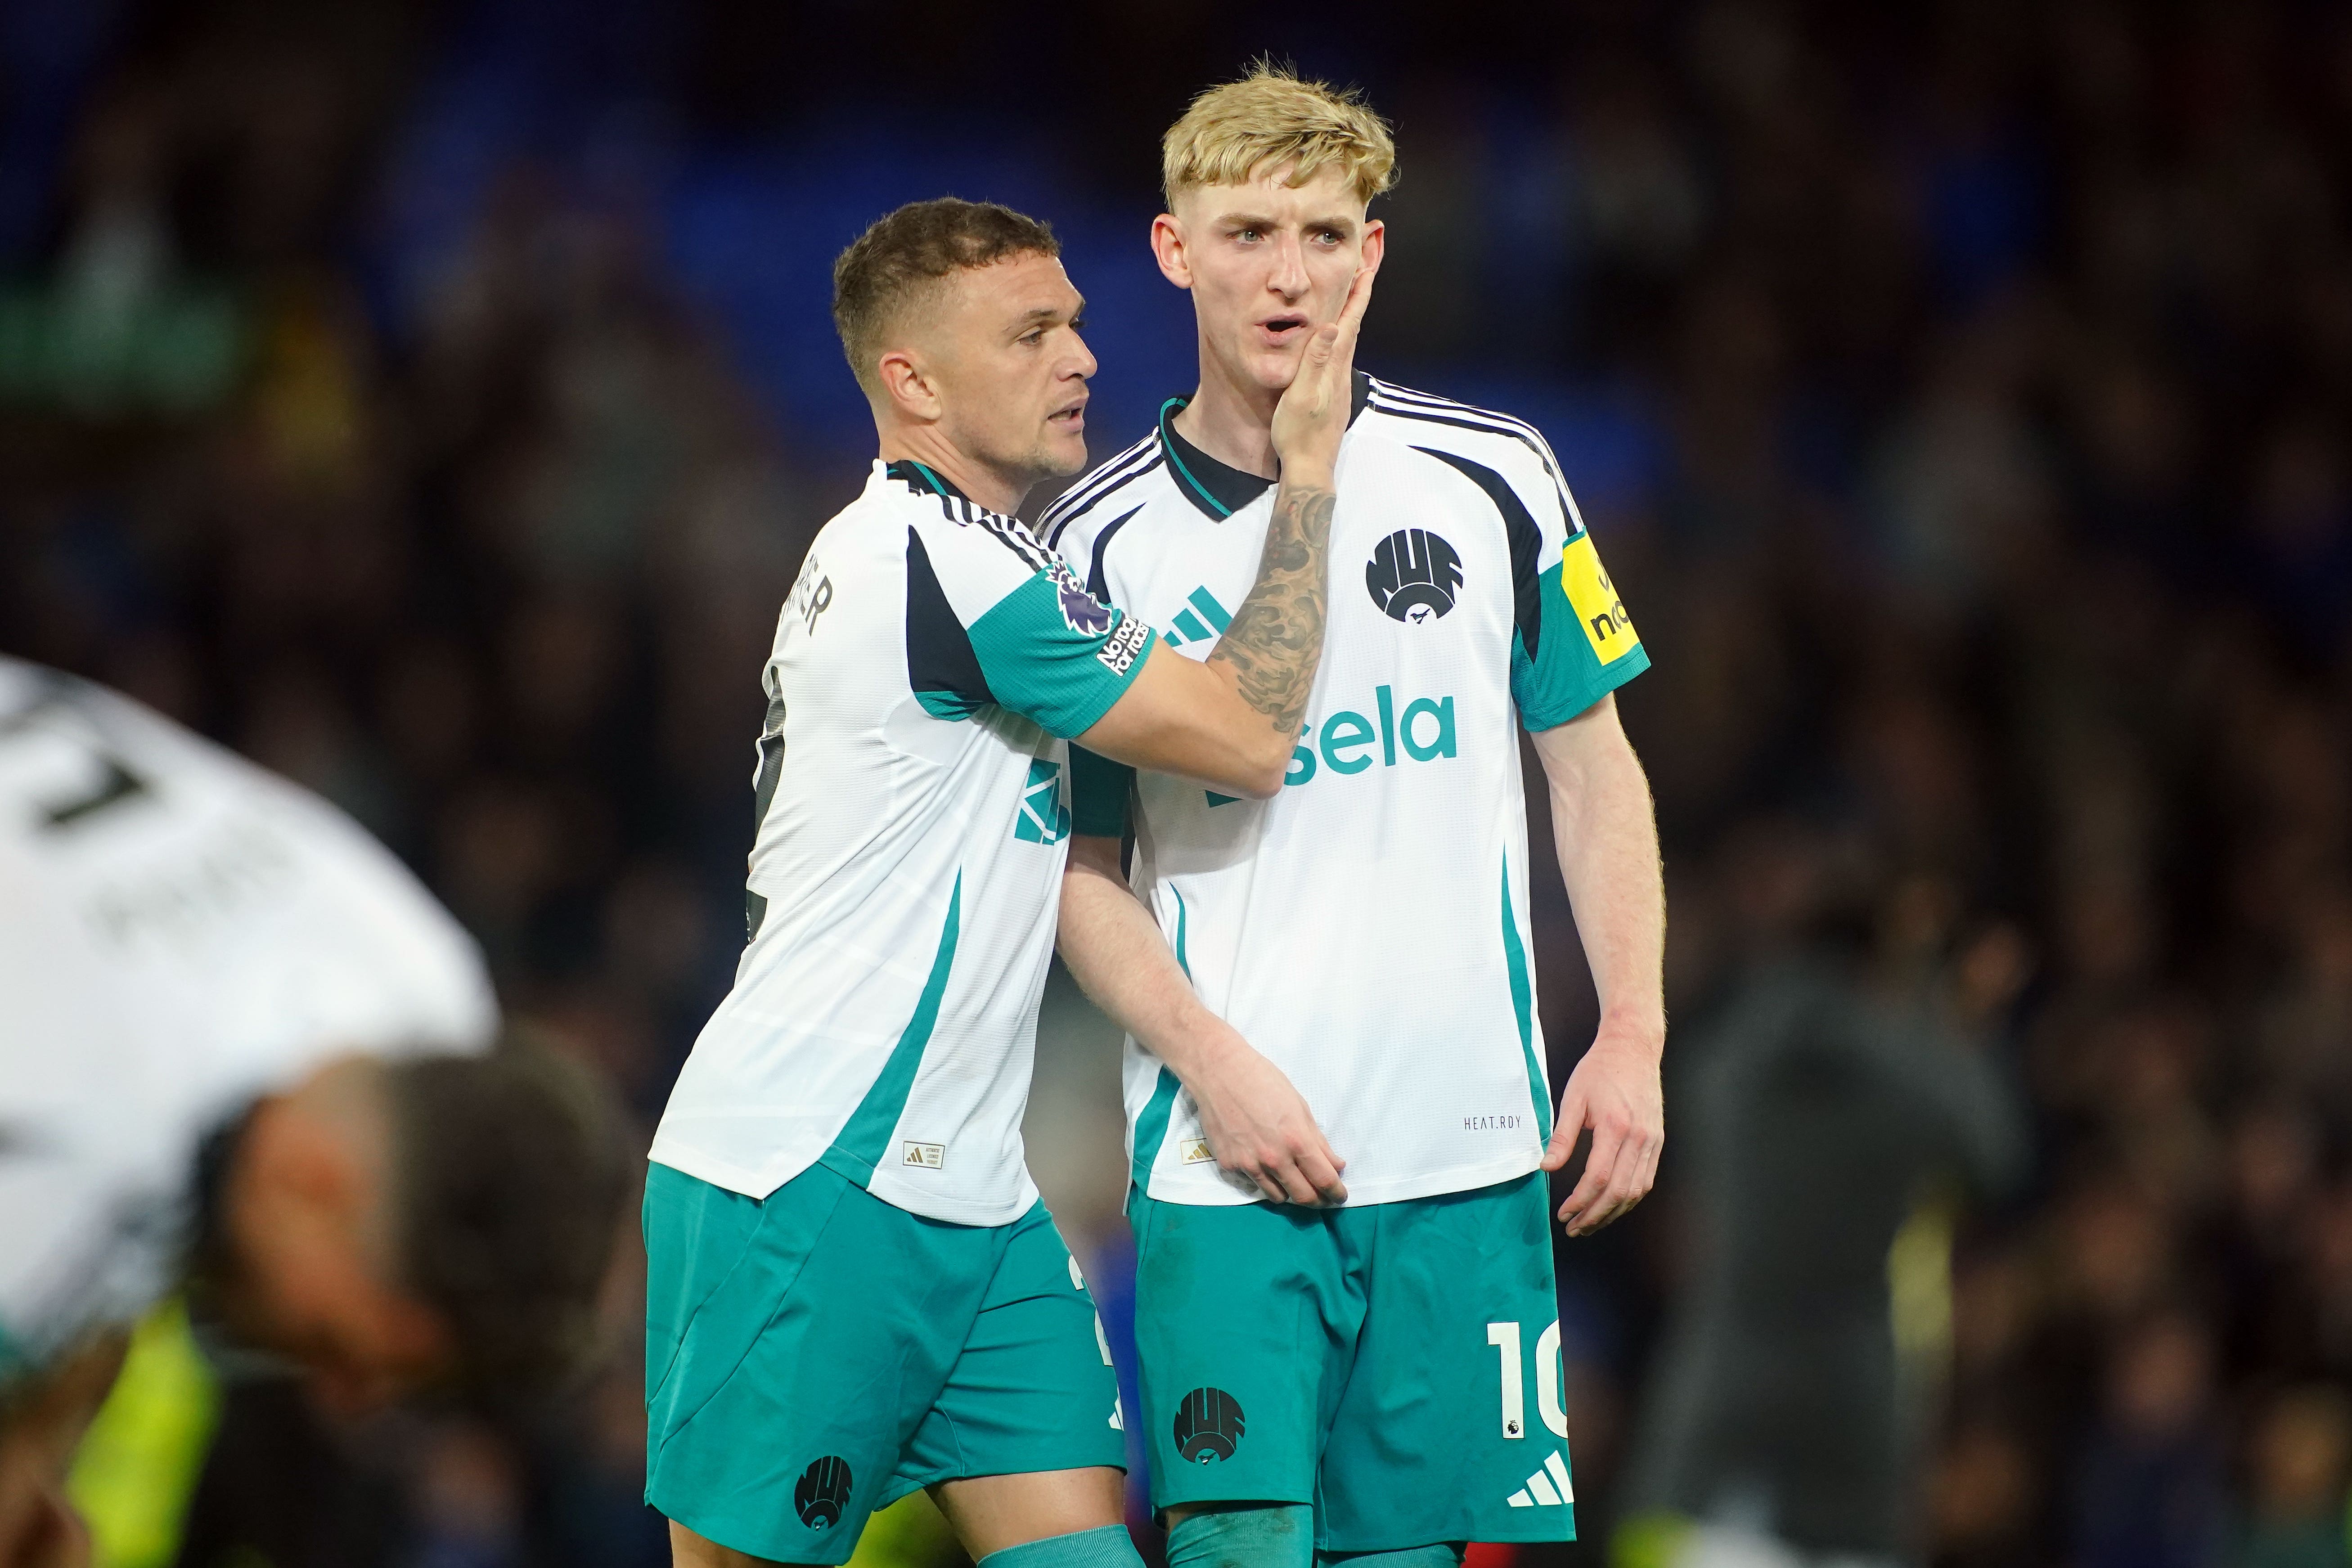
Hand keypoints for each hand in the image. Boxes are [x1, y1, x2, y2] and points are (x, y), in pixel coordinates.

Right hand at [1182, 1029, 1347, 1206]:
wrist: (1220, 1073)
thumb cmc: (1264, 1082)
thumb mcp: (1300, 1107)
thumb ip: (1318, 1142)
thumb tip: (1336, 1166)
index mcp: (1296, 1140)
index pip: (1324, 1180)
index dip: (1336, 1193)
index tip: (1340, 1196)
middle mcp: (1274, 1158)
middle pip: (1304, 1197)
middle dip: (1318, 1200)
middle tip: (1322, 1197)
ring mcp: (1250, 1164)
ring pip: (1278, 1197)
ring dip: (1291, 1193)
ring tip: (1293, 1181)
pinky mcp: (1230, 1165)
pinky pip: (1254, 1182)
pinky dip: (1264, 1179)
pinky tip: (1263, 1163)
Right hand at [1269, 255, 1378, 479]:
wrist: (1309, 465)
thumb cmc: (1299, 432)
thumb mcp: (1301, 394)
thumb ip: (1314, 360)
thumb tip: (1328, 326)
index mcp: (1333, 366)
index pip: (1349, 322)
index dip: (1358, 294)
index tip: (1367, 269)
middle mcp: (1340, 371)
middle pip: (1353, 326)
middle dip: (1358, 297)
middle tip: (1364, 271)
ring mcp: (1338, 382)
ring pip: (1347, 340)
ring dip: (1350, 316)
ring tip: (1351, 296)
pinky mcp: (1333, 392)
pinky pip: (1339, 354)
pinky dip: (1341, 336)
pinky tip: (1335, 339)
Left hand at [1542, 1025, 1663, 1234]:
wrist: (1633, 1048)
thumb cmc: (1599, 1070)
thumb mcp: (1573, 1098)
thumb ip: (1561, 1135)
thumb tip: (1546, 1167)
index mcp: (1615, 1126)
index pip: (1598, 1177)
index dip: (1580, 1201)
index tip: (1563, 1212)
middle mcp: (1639, 1137)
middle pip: (1618, 1191)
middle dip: (1594, 1215)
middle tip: (1573, 1227)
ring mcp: (1653, 1141)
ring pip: (1635, 1191)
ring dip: (1612, 1213)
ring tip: (1589, 1223)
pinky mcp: (1658, 1141)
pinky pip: (1646, 1180)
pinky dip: (1628, 1198)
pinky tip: (1611, 1206)